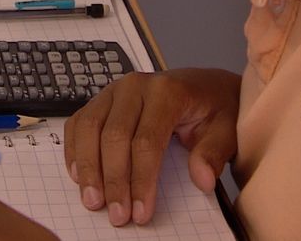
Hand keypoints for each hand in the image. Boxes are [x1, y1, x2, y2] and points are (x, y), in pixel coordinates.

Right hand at [65, 68, 240, 226]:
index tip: (141, 212)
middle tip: (117, 214)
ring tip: (93, 201)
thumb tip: (201, 180)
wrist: (204, 86)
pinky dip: (74, 151)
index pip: (147, 141)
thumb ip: (213, 153)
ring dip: (88, 168)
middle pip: (113, 136)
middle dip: (113, 180)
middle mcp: (135, 87)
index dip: (141, 180)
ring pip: (89, 128)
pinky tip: (79, 176)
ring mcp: (113, 91)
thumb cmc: (213, 109)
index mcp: (167, 92)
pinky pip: (78, 123)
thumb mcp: (226, 129)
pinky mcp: (101, 99)